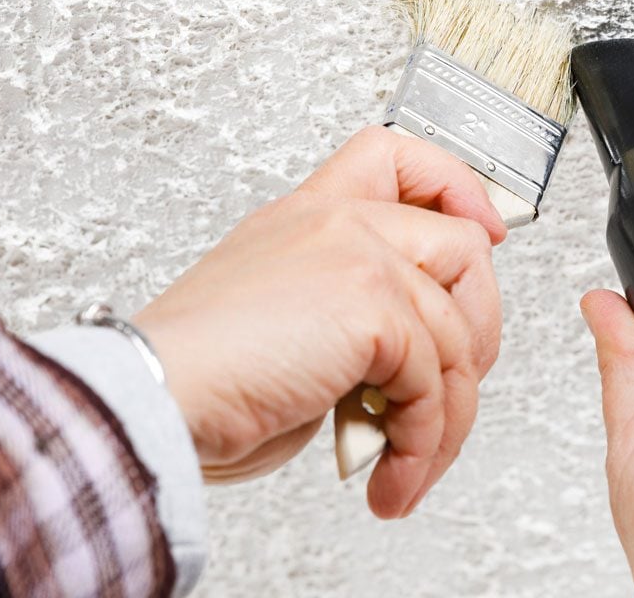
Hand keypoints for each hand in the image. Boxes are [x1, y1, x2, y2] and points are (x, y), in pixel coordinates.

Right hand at [134, 127, 507, 518]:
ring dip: (447, 417)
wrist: (151, 397)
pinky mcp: (370, 305)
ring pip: (458, 331)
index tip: (482, 231)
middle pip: (463, 249)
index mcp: (314, 215)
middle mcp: (340, 225)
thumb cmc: (200, 374)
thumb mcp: (283, 315)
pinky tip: (390, 476)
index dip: (456, 187)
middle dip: (476, 334)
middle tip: (450, 390)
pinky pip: (434, 381)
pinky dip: (422, 443)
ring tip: (411, 462)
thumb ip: (350, 313)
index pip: (397, 157)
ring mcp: (358, 258)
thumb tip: (409, 360)